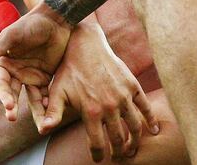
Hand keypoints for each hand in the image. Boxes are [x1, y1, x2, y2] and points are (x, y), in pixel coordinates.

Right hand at [0, 6, 72, 120]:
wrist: (55, 20)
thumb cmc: (31, 24)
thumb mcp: (14, 34)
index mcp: (3, 62)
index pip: (1, 82)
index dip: (3, 94)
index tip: (8, 104)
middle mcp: (15, 72)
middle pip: (12, 92)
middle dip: (11, 106)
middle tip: (11, 117)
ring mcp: (30, 76)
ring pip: (29, 97)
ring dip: (32, 110)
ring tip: (36, 123)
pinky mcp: (45, 78)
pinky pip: (45, 93)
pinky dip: (46, 103)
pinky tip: (50, 111)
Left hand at [37, 22, 158, 161]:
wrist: (86, 44)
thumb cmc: (69, 69)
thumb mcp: (57, 91)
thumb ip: (52, 113)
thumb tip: (43, 131)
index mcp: (91, 111)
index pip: (98, 144)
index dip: (99, 155)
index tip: (99, 158)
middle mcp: (109, 106)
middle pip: (118, 139)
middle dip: (118, 152)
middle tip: (117, 156)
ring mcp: (123, 96)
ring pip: (134, 127)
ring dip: (134, 141)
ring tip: (131, 148)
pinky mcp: (133, 86)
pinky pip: (146, 107)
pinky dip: (152, 120)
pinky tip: (153, 130)